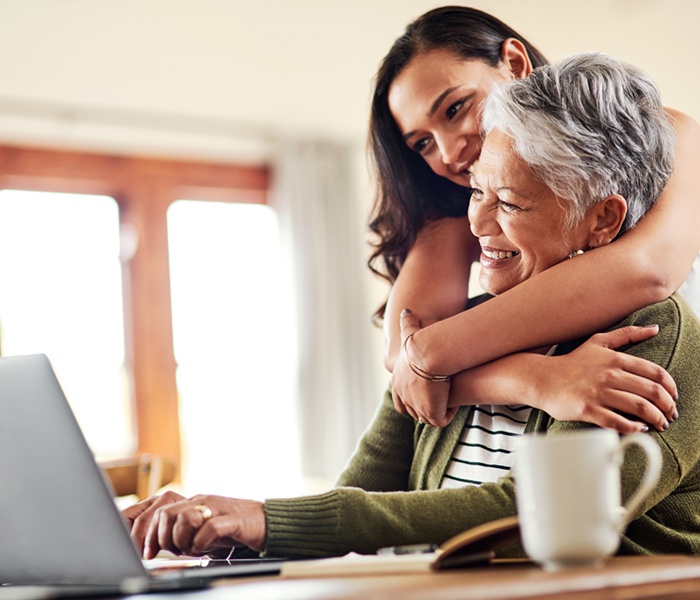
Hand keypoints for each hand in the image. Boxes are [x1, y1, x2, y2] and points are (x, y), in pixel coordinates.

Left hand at [124, 492, 265, 558]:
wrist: (265, 521)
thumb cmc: (231, 527)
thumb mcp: (201, 528)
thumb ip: (181, 531)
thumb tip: (155, 544)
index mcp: (192, 503)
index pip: (159, 511)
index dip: (147, 533)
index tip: (146, 552)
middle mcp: (202, 501)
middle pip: (167, 514)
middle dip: (162, 538)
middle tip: (172, 552)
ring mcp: (217, 508)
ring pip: (185, 519)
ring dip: (183, 541)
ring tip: (192, 550)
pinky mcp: (232, 519)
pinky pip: (209, 529)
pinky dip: (202, 543)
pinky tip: (205, 549)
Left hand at [391, 309, 457, 427]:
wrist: (429, 353)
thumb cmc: (421, 341)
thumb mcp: (411, 332)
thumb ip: (408, 322)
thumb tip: (406, 311)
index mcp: (397, 382)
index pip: (400, 400)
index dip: (412, 398)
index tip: (426, 393)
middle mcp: (404, 397)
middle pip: (413, 411)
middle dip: (426, 407)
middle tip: (439, 399)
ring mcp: (416, 407)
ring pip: (427, 417)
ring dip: (438, 410)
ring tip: (449, 401)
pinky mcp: (431, 413)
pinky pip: (441, 420)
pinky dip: (449, 414)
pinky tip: (456, 403)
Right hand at [537, 325, 677, 432]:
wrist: (542, 379)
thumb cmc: (572, 362)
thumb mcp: (599, 342)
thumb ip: (627, 334)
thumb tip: (655, 328)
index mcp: (615, 359)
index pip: (655, 373)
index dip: (670, 387)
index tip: (673, 397)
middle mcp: (609, 375)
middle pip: (651, 392)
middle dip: (667, 406)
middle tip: (670, 415)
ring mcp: (598, 393)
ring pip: (639, 407)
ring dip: (656, 419)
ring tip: (660, 424)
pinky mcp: (587, 409)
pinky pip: (617, 422)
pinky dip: (633, 427)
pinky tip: (639, 429)